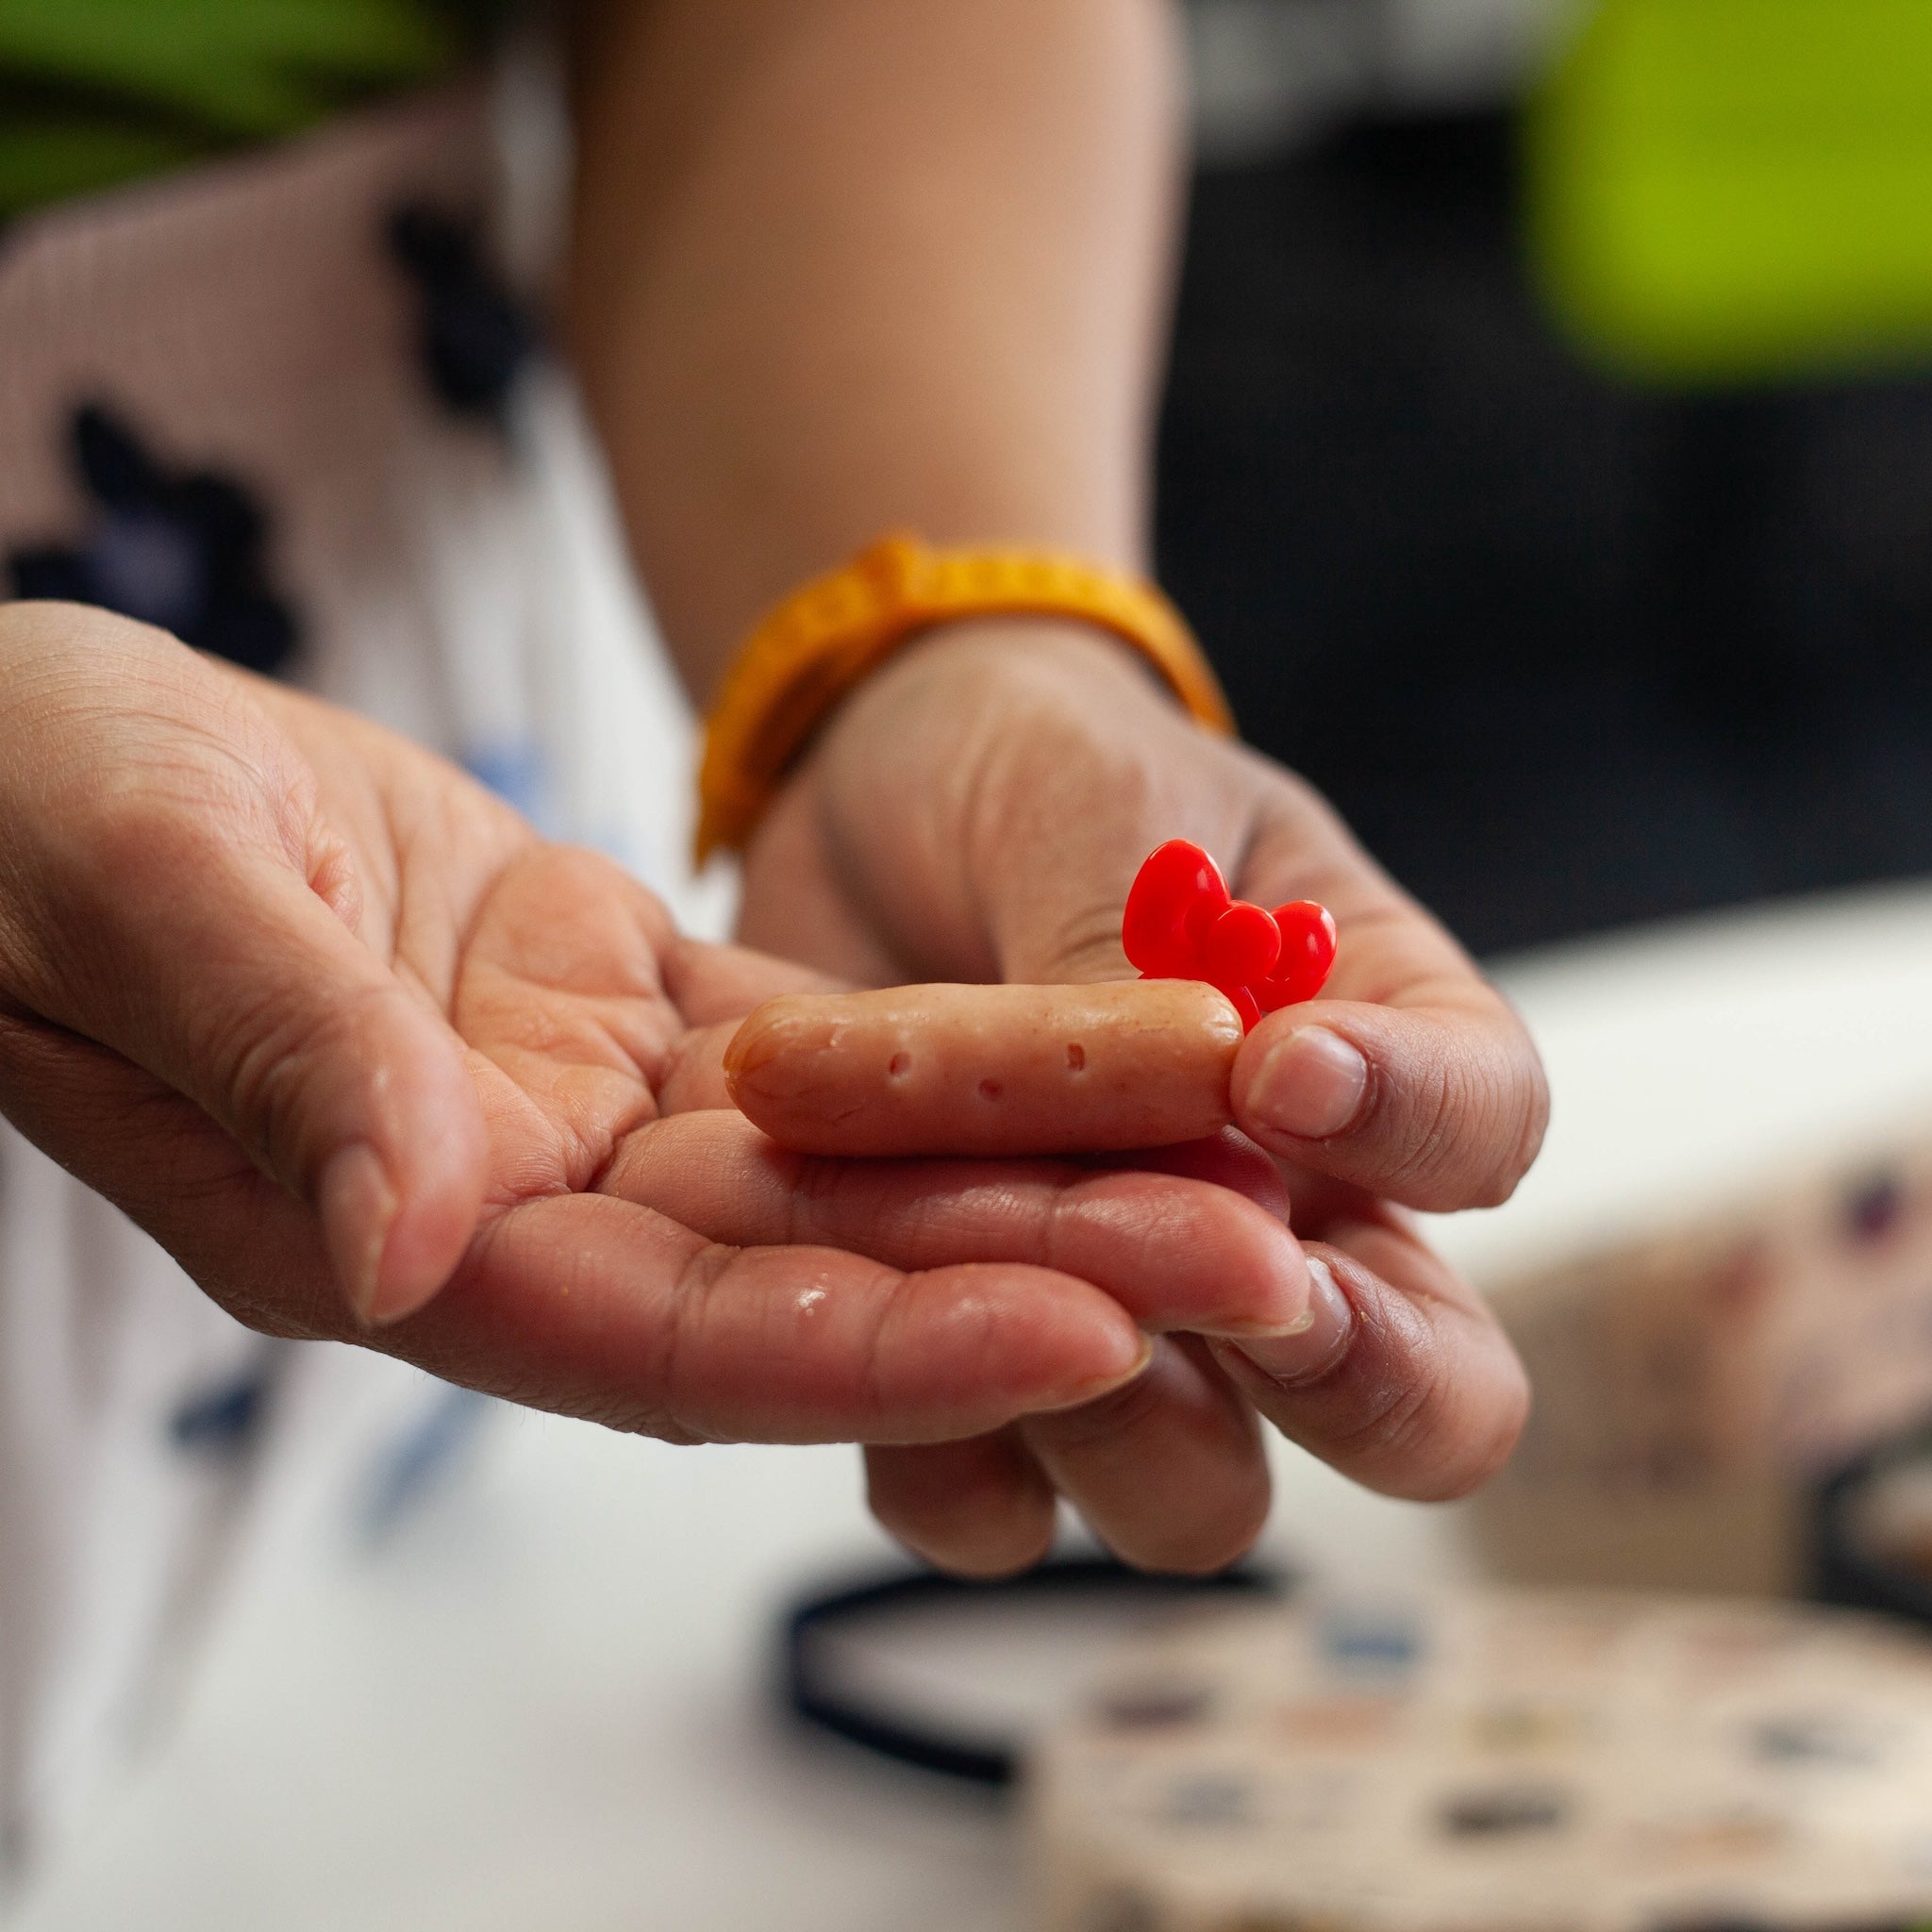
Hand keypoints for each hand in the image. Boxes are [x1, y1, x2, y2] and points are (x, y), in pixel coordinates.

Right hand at [0, 602, 1317, 1446]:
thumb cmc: (22, 808)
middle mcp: (515, 1218)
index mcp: (384, 1243)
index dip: (876, 1348)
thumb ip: (281, 1061)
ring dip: (1040, 1170)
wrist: (40, 740)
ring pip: (850, 1175)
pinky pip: (826, 1057)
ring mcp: (583, 1125)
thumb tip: (410, 1246)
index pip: (670, 1343)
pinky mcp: (625, 1019)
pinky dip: (967, 1056)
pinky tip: (1120, 1046)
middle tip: (1253, 1257)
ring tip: (1239, 1157)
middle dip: (1029, 1275)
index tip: (1081, 1327)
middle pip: (813, 1281)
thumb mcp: (136, 887)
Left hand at [738, 621, 1543, 1565]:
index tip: (1281, 1065)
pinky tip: (867, 1345)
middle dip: (1352, 1376)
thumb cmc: (1036, 772)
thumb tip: (1206, 1108)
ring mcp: (1131, 1313)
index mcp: (1368, 1048)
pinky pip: (998, 1501)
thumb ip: (1136, 955)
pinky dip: (947, 1460)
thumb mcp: (1100, 810)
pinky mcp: (973, 1355)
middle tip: (1227, 1273)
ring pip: (1209, 1495)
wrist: (869, 794)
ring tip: (1007, 1296)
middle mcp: (1284, 1221)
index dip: (1417, 1126)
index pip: (1487, 1129)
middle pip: (1426, 1401)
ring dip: (1131, 1432)